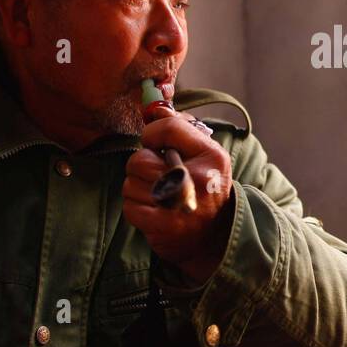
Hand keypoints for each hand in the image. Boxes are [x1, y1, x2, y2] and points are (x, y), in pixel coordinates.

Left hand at [123, 105, 234, 284]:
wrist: (217, 237)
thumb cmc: (207, 189)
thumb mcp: (206, 155)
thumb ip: (181, 130)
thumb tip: (153, 110)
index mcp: (210, 157)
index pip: (169, 128)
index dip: (153, 134)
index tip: (155, 144)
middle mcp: (196, 180)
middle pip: (140, 159)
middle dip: (142, 166)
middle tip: (157, 175)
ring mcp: (177, 205)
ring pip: (130, 184)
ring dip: (138, 189)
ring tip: (158, 195)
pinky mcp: (161, 226)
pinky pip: (130, 206)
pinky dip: (137, 208)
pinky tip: (154, 211)